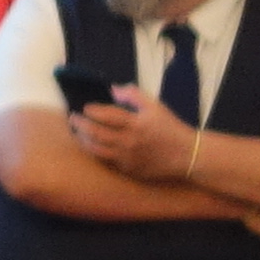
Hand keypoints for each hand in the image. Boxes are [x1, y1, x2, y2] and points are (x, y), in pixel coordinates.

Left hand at [72, 94, 196, 182]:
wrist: (186, 156)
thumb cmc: (170, 128)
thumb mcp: (156, 106)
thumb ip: (134, 95)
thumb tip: (113, 89)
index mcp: (136, 124)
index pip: (107, 116)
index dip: (92, 111)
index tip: (85, 107)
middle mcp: (129, 142)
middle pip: (96, 133)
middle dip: (80, 125)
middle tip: (73, 118)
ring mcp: (127, 158)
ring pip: (96, 150)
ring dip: (83, 140)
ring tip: (78, 132)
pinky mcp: (127, 170)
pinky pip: (106, 161)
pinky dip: (95, 152)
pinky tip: (91, 145)